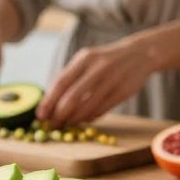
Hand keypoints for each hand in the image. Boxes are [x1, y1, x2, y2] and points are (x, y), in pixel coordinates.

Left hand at [37, 40, 155, 128]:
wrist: (139, 54)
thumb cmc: (104, 60)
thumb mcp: (87, 59)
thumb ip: (70, 77)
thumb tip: (49, 101)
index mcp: (84, 58)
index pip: (61, 82)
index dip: (48, 102)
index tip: (40, 116)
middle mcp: (98, 68)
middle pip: (72, 98)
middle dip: (59, 115)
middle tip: (51, 125)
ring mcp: (112, 81)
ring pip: (87, 107)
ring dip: (74, 119)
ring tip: (66, 123)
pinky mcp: (123, 92)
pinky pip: (101, 110)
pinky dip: (89, 118)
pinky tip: (83, 119)